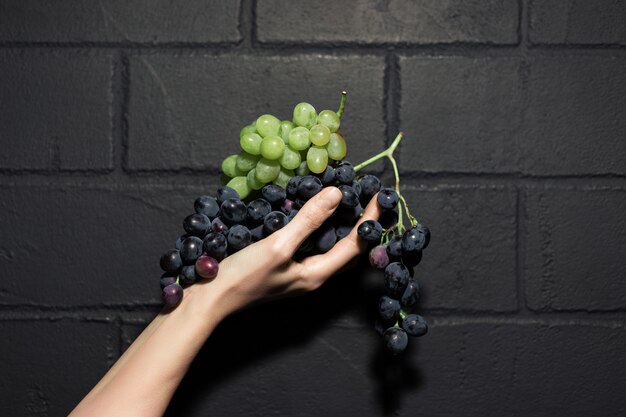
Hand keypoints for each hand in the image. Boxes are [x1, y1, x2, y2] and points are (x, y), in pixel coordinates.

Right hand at [191, 186, 381, 317]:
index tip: (381, 196)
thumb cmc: (244, 276)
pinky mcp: (286, 267)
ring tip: (350, 202)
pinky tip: (315, 214)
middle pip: (349, 249)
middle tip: (370, 198)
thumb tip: (336, 194)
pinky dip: (321, 227)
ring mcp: (299, 273)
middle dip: (363, 224)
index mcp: (318, 274)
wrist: (210, 298)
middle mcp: (314, 276)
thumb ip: (308, 220)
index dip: (370, 220)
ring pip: (331, 247)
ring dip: (343, 224)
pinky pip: (313, 245)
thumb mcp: (278, 245)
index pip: (355, 244)